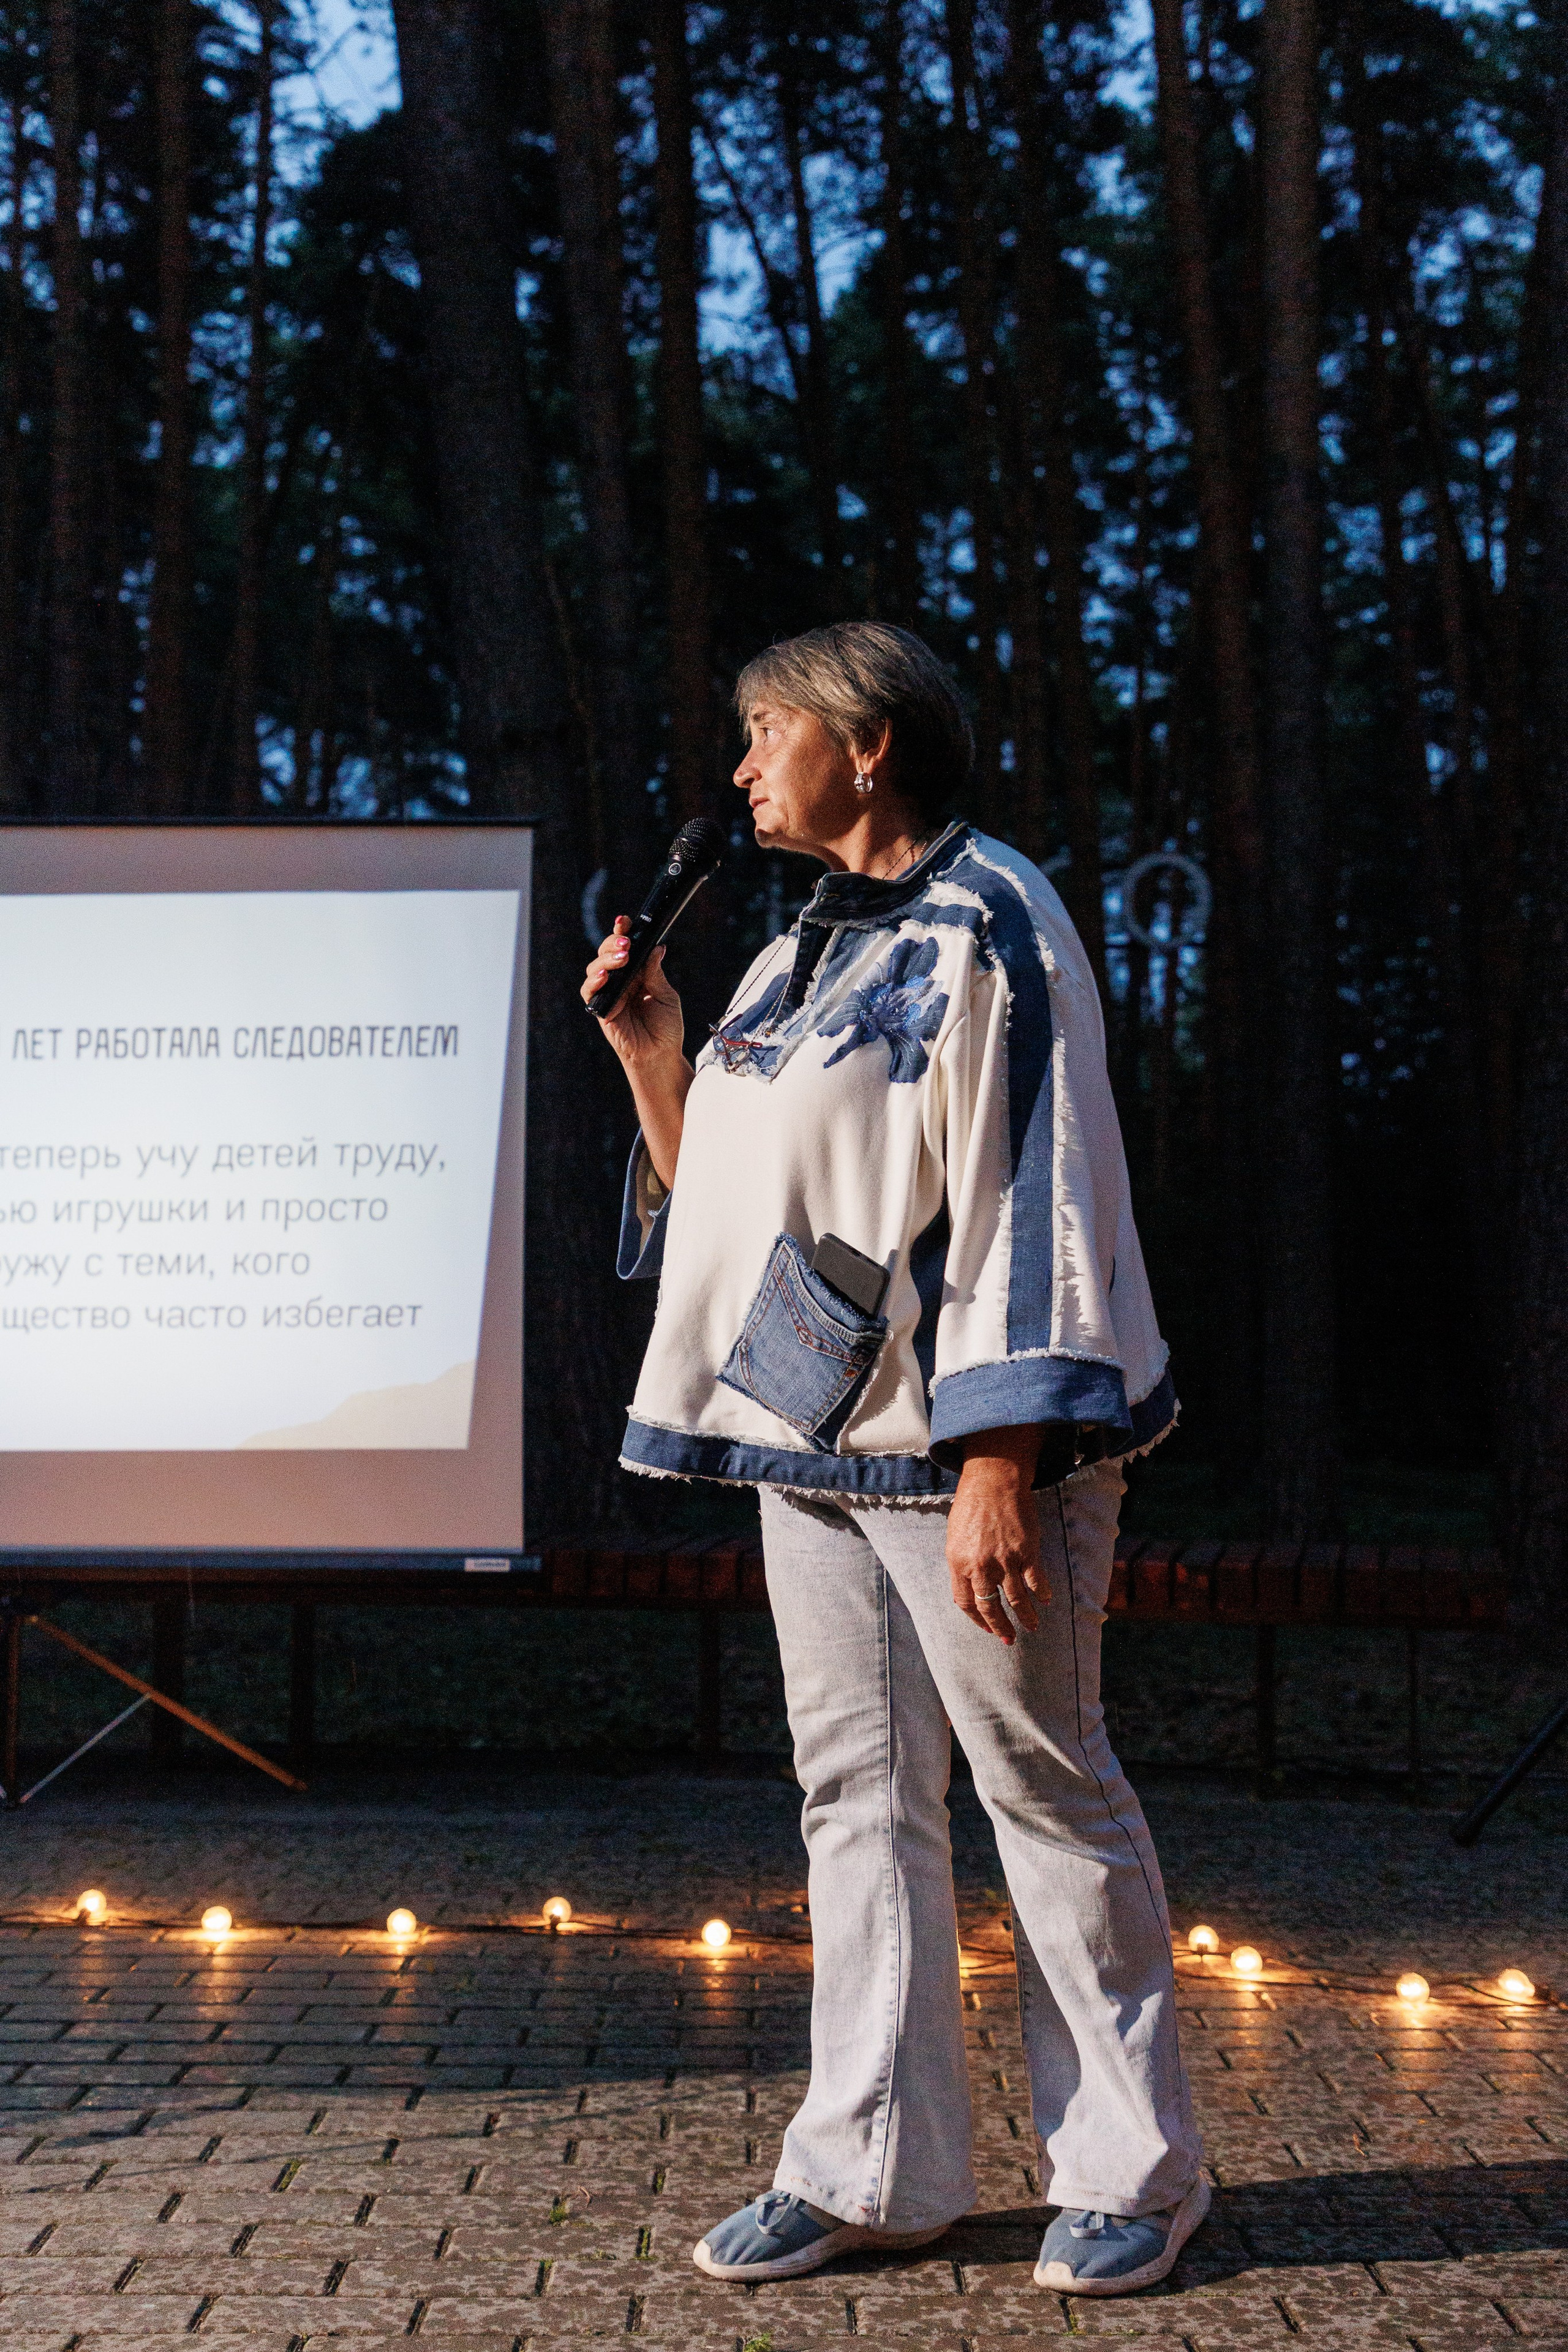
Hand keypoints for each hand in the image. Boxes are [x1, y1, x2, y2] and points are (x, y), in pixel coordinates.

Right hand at [583, 917, 684, 1070]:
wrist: (660, 1055)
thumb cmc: (666, 1028)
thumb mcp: (666, 995)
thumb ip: (655, 973)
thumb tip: (656, 947)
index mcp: (636, 974)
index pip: (626, 948)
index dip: (623, 933)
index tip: (625, 921)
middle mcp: (620, 981)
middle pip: (607, 953)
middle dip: (614, 943)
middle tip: (628, 944)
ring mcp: (608, 994)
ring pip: (596, 968)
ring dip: (606, 960)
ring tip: (622, 958)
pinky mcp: (600, 1009)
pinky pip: (589, 992)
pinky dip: (594, 982)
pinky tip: (604, 976)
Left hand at [947, 1428, 1049, 1642]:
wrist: (993, 1481)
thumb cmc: (971, 1505)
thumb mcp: (955, 1537)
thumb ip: (961, 1564)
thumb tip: (970, 1589)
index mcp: (958, 1563)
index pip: (966, 1603)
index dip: (978, 1620)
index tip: (988, 1628)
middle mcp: (980, 1566)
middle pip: (990, 1607)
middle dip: (1001, 1627)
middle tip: (1009, 1639)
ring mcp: (1005, 1560)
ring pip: (1016, 1599)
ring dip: (1026, 1617)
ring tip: (1033, 1626)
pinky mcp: (1027, 1552)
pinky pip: (1036, 1581)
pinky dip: (1043, 1594)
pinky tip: (1046, 1600)